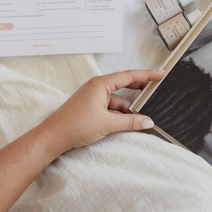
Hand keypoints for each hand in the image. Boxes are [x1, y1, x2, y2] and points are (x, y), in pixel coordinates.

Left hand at [38, 70, 164, 153]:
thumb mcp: (107, 123)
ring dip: (128, 107)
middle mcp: (97, 87)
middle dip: (139, 89)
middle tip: (155, 90)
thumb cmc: (75, 125)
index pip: (129, 76)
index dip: (147, 75)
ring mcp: (93, 97)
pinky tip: (128, 122)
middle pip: (124, 84)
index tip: (160, 74)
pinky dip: (119, 113)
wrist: (52, 137)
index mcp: (101, 84)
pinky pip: (110, 107)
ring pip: (117, 99)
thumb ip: (130, 121)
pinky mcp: (90, 107)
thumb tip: (148, 122)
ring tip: (142, 116)